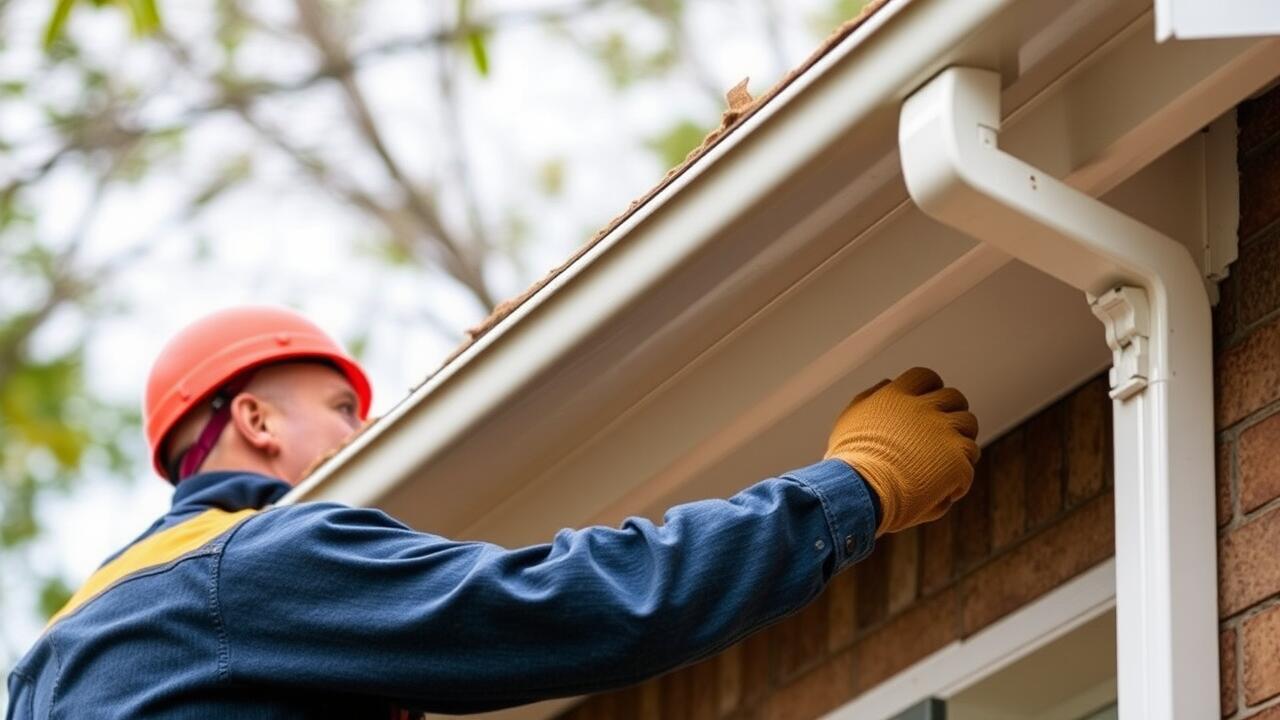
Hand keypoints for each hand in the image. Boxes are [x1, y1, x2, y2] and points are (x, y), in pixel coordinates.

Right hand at [824, 367, 979, 535]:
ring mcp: (943, 433)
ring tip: (944, 462)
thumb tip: (888, 383)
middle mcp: (923, 408)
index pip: (925, 377)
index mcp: (896, 396)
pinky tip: (943, 489)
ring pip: (968, 425)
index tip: (929, 404)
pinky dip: (959, 475)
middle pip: (954, 398)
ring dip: (960, 440)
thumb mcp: (850, 420)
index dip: (931, 390)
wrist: (860, 493)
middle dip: (951, 412)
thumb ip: (872, 397)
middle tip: (942, 434)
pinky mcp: (956, 460)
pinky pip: (969, 459)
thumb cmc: (850, 463)